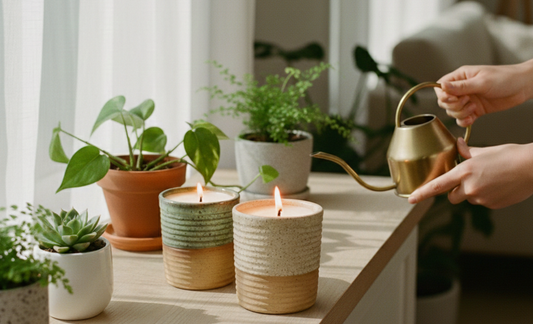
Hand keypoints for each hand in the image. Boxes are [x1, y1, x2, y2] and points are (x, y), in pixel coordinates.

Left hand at [408, 138, 532, 208]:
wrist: (532, 168)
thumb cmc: (510, 156)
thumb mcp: (484, 151)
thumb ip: (466, 152)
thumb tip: (457, 145)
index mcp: (464, 171)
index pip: (437, 186)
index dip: (422, 193)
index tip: (411, 199)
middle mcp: (470, 187)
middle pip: (451, 196)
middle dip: (455, 191)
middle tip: (469, 180)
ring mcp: (481, 198)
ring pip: (468, 199)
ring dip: (472, 193)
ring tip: (490, 179)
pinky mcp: (492, 205)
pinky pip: (482, 202)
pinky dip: (486, 196)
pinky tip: (498, 185)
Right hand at [434, 59, 532, 126]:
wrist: (522, 87)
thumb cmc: (505, 78)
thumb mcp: (482, 82)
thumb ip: (461, 86)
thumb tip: (442, 86)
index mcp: (461, 77)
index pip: (441, 87)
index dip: (444, 96)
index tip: (454, 99)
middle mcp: (462, 89)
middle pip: (444, 102)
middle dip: (454, 106)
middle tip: (467, 102)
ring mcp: (468, 100)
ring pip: (452, 112)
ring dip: (461, 114)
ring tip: (474, 108)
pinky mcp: (475, 110)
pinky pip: (462, 119)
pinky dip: (464, 121)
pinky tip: (472, 119)